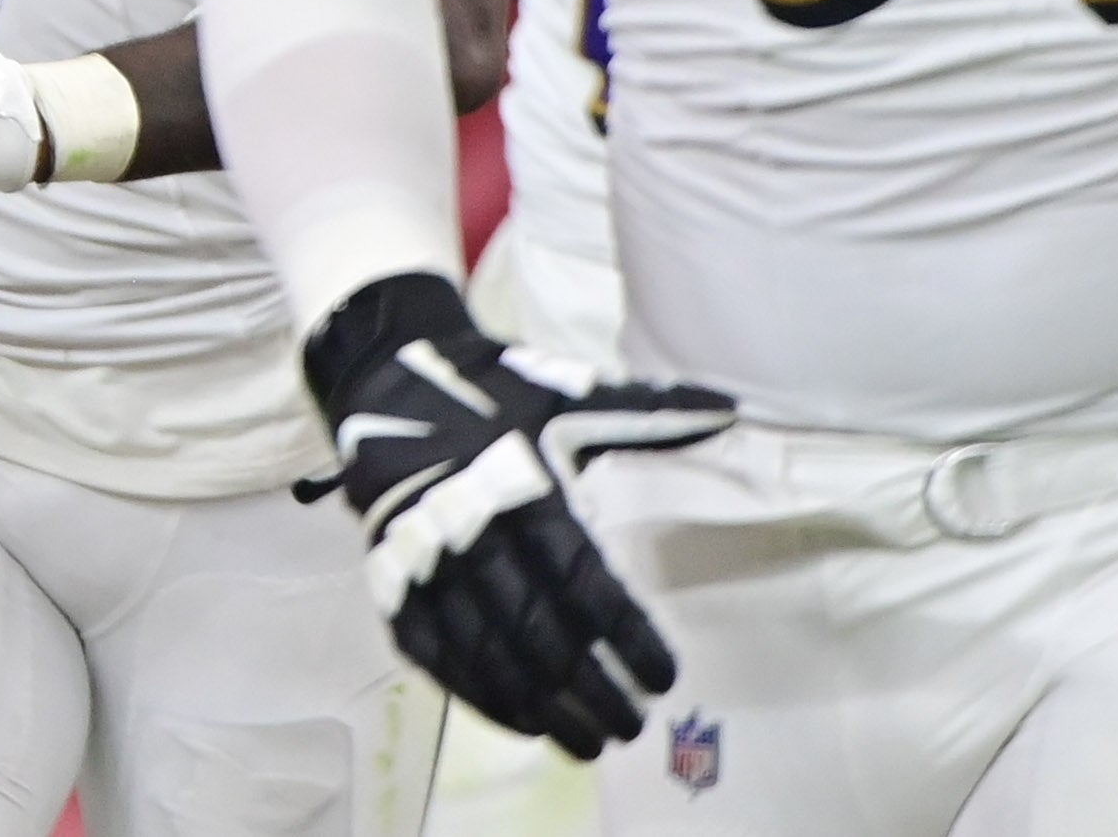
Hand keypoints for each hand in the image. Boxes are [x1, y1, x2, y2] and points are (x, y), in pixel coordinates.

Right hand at [299, 273, 733, 758]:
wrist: (387, 375)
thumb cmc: (491, 390)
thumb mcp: (569, 392)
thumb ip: (650, 412)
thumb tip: (730, 409)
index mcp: (524, 487)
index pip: (583, 578)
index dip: (625, 633)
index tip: (665, 676)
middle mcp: (474, 534)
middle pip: (538, 630)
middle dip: (589, 687)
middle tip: (632, 727)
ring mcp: (426, 564)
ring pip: (486, 652)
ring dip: (538, 704)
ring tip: (585, 742)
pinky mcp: (391, 582)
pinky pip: (434, 654)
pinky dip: (476, 693)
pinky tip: (519, 721)